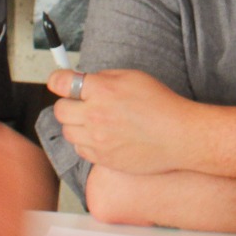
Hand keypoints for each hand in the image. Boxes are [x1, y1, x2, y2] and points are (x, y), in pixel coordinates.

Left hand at [48, 68, 195, 175]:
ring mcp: (97, 139)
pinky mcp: (102, 158)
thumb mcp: (132, 77)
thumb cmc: (161, 105)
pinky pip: (80, 149)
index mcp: (102, 90)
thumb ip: (103, 78)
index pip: (61, 82)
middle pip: (59, 110)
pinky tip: (102, 137)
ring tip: (94, 122)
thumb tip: (83, 81)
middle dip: (68, 104)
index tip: (59, 82)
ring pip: (67, 131)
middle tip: (80, 104)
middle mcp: (95, 114)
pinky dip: (86, 143)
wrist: (178, 136)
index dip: (57, 80)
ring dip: (76, 125)